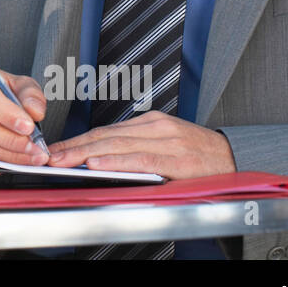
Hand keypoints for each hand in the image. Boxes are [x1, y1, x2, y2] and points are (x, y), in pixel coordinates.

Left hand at [47, 111, 235, 178]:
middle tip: (50, 156)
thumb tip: (101, 157)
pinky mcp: (177, 158)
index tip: (56, 149)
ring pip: (118, 145)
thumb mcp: (165, 144)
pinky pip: (141, 160)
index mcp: (150, 123)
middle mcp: (155, 127)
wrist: (236, 159)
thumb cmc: (199, 155)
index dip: (78, 140)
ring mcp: (166, 141)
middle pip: (106, 136)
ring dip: (86, 154)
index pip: (105, 131)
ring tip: (64, 161)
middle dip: (74, 147)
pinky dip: (117, 162)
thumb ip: (136, 148)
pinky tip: (98, 164)